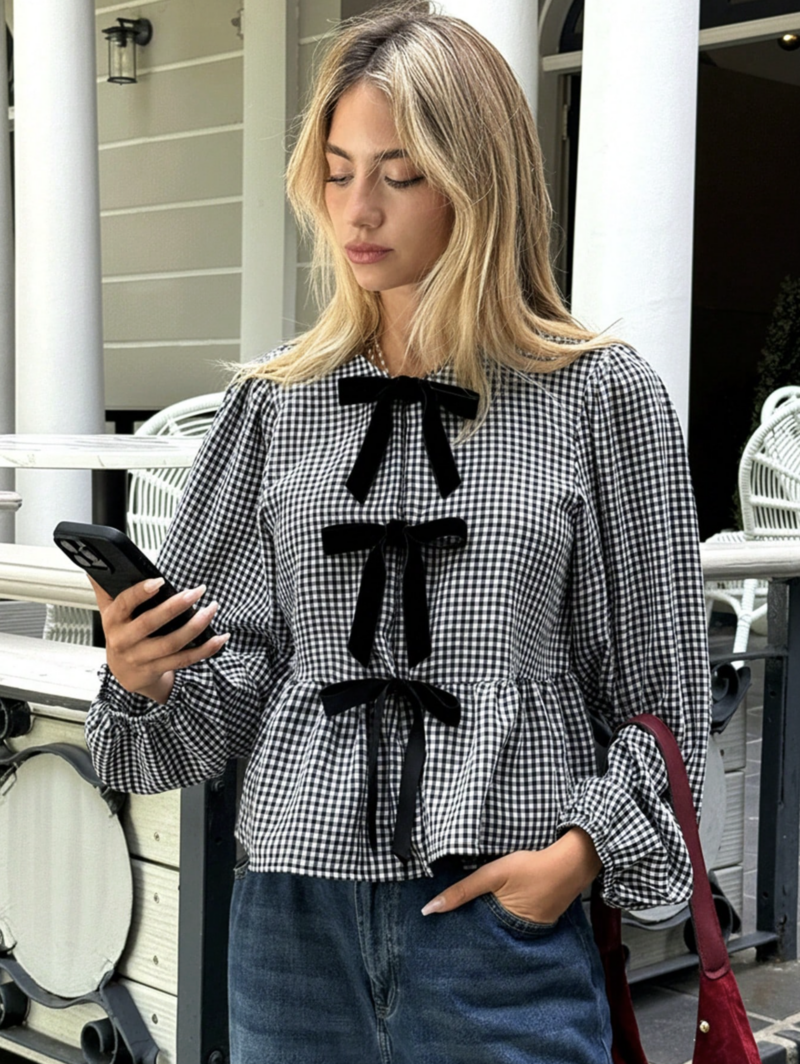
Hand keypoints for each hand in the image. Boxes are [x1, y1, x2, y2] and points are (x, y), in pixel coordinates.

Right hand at [89, 575, 229, 704]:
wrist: (124, 674)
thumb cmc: (121, 634)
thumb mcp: (108, 612)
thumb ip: (105, 589)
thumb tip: (95, 564)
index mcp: (113, 621)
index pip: (124, 604)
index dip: (140, 592)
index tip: (160, 581)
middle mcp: (124, 641)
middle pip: (151, 623)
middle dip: (176, 606)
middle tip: (197, 591)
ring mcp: (141, 658)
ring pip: (172, 643)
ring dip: (196, 626)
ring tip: (212, 608)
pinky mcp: (157, 670)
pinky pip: (185, 660)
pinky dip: (206, 649)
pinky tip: (221, 637)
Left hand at [421, 827, 601, 923]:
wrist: (570, 863)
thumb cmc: (530, 867)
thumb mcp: (492, 875)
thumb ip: (462, 890)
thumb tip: (429, 909)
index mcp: (504, 927)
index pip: (474, 935)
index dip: (458, 931)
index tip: (439, 930)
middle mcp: (518, 936)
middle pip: (488, 934)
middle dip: (472, 930)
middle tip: (449, 925)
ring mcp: (531, 930)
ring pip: (501, 929)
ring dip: (489, 923)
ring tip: (467, 919)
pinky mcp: (540, 920)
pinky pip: (516, 923)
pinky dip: (505, 917)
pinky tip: (496, 909)